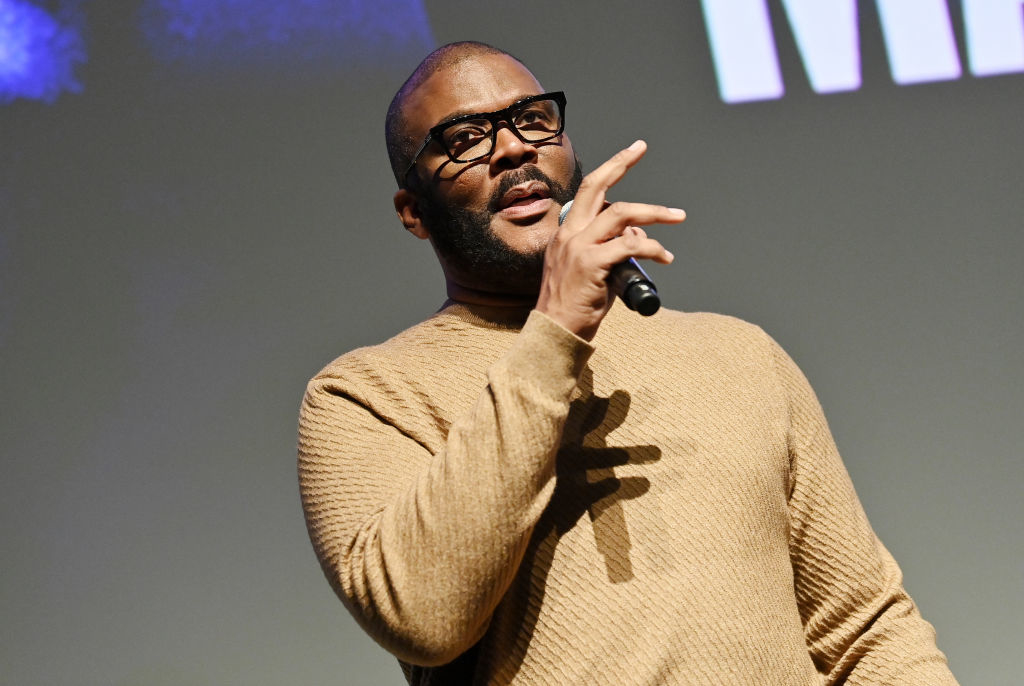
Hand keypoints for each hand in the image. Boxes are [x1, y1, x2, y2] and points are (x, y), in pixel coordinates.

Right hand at [535, 140, 685, 340]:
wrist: (555, 334)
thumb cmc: (574, 307)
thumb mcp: (589, 272)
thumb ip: (611, 250)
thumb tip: (638, 237)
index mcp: (565, 233)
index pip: (588, 191)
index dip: (610, 169)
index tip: (630, 153)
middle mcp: (569, 234)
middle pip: (597, 187)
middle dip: (620, 163)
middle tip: (640, 148)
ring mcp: (578, 248)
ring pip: (621, 214)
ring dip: (654, 212)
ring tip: (677, 217)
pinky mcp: (591, 264)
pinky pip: (631, 245)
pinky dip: (653, 248)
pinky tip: (665, 258)